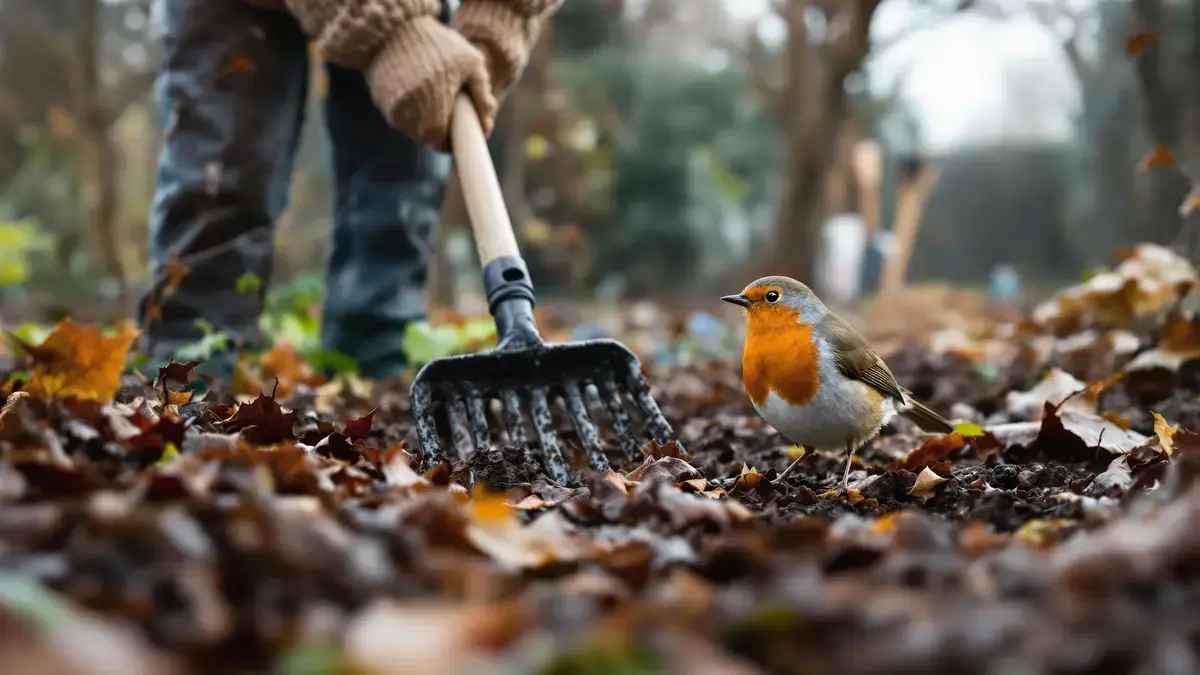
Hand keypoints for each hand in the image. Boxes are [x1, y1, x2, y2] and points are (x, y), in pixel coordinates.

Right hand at [365, 17, 497, 151]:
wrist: (395, 27)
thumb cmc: (439, 43)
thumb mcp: (471, 63)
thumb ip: (482, 93)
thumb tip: (488, 122)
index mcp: (433, 110)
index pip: (442, 143)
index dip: (452, 142)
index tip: (459, 133)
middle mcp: (409, 116)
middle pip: (426, 136)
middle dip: (439, 129)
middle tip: (449, 112)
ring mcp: (392, 110)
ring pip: (412, 128)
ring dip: (424, 120)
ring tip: (433, 97)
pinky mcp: (381, 102)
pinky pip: (399, 115)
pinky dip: (410, 109)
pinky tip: (417, 91)